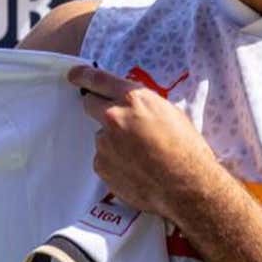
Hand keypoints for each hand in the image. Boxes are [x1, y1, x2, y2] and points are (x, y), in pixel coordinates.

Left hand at [68, 65, 224, 216]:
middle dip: (99, 108)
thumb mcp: (169, 113)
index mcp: (133, 98)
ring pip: (101, 135)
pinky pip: (103, 158)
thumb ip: (142, 106)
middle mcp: (114, 117)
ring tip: (138, 156)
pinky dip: (114, 162)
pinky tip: (134, 170)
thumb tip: (130, 106)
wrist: (186, 187)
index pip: (98, 79)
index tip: (74, 75)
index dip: (83, 75)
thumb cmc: (186, 149)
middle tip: (116, 121)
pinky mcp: (101, 166)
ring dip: (112, 141)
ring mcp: (104, 143)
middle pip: (89, 104)